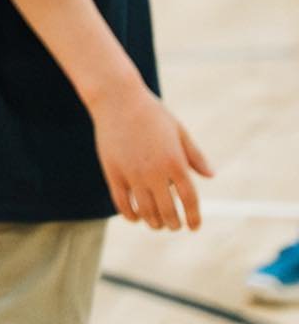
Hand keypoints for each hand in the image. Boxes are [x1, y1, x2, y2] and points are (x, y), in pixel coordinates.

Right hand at [90, 82, 211, 229]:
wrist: (117, 97)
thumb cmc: (150, 112)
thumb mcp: (178, 130)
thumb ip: (194, 155)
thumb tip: (211, 176)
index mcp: (175, 162)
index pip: (189, 201)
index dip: (194, 218)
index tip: (194, 226)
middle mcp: (155, 172)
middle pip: (169, 213)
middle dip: (174, 224)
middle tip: (174, 225)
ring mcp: (133, 174)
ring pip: (147, 212)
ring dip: (154, 223)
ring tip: (157, 223)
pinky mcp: (113, 172)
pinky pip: (123, 204)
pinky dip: (131, 215)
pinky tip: (136, 216)